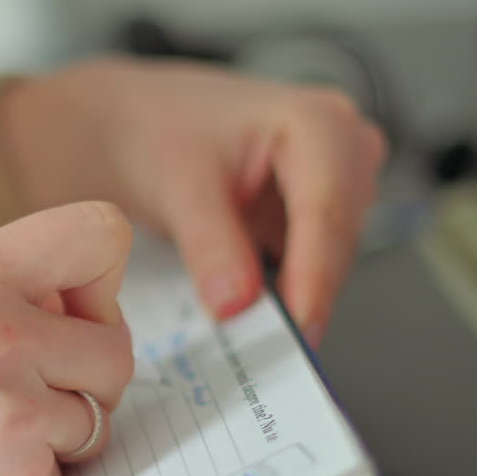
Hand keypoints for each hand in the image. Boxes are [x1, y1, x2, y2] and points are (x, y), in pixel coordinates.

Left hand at [0, 58, 387, 345]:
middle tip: (271, 354)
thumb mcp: (178, 186)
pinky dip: (285, 291)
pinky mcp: (317, 213)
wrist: (134, 125)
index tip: (299, 329)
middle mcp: (342, 146)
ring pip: (330, 258)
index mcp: (317, 121)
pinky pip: (312, 263)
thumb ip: (210, 245)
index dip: (314, 277)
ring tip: (256, 339)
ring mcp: (336, 181)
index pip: (326, 212)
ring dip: (296, 297)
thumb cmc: (155, 132)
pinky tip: (256, 317)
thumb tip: (238, 305)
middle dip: (305, 297)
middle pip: (336, 241)